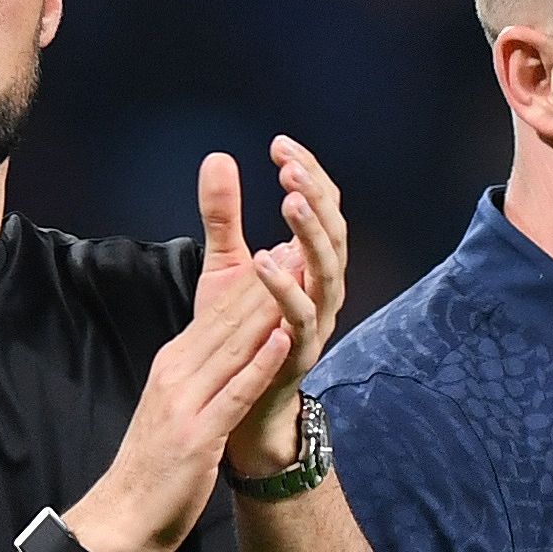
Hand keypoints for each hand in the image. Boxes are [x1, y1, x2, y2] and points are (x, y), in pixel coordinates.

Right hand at [63, 266, 295, 551]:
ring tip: (297, 278)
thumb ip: (194, 377)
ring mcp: (187, 404)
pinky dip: (260, 364)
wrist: (122, 517)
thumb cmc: (151, 467)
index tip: (279, 250)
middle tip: (298, 245)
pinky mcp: (199, 435)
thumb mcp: (172, 408)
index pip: (214, 315)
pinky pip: (236, 393)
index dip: (249, 281)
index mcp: (171, 366)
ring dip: (268, 310)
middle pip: (226, 321)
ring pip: (234, 347)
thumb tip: (218, 352)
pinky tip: (283, 339)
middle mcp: (176, 375)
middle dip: (264, 283)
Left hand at [196, 140, 349, 478]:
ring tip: (290, 202)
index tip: (280, 144)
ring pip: (327, 272)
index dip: (307, 174)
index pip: (321, 208)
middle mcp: (323, 290)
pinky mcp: (300, 353)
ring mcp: (316, 322)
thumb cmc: (237, 335)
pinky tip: (265, 262)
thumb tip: (218, 157)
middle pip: (333, 235)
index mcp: (310, 265)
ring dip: (312, 236)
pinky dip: (286, 290)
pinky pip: (301, 318)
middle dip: (316, 197)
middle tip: (292, 167)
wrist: (237, 407)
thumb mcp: (225, 265)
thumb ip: (224, 216)